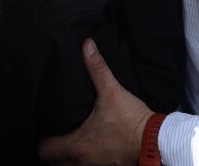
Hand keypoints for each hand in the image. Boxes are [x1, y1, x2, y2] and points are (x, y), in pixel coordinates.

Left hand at [37, 39, 153, 165]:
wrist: (155, 139)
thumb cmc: (131, 119)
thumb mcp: (112, 91)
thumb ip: (97, 68)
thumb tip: (86, 45)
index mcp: (78, 144)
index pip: (45, 151)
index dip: (42, 141)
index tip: (47, 129)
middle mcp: (83, 161)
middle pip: (55, 164)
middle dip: (54, 152)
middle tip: (57, 135)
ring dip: (68, 159)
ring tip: (72, 142)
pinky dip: (85, 162)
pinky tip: (91, 148)